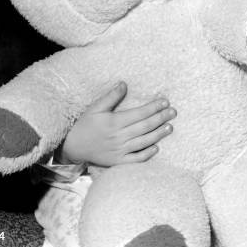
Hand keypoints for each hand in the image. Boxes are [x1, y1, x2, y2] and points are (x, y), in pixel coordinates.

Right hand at [58, 82, 176, 165]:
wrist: (72, 148)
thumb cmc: (85, 125)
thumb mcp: (95, 108)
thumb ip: (111, 97)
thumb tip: (124, 84)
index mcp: (114, 122)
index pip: (139, 113)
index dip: (153, 107)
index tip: (165, 101)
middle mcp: (119, 137)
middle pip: (144, 127)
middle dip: (160, 118)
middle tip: (173, 112)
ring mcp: (119, 151)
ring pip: (143, 142)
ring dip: (158, 135)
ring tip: (170, 127)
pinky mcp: (117, 161)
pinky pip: (135, 159)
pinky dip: (147, 154)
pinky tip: (156, 147)